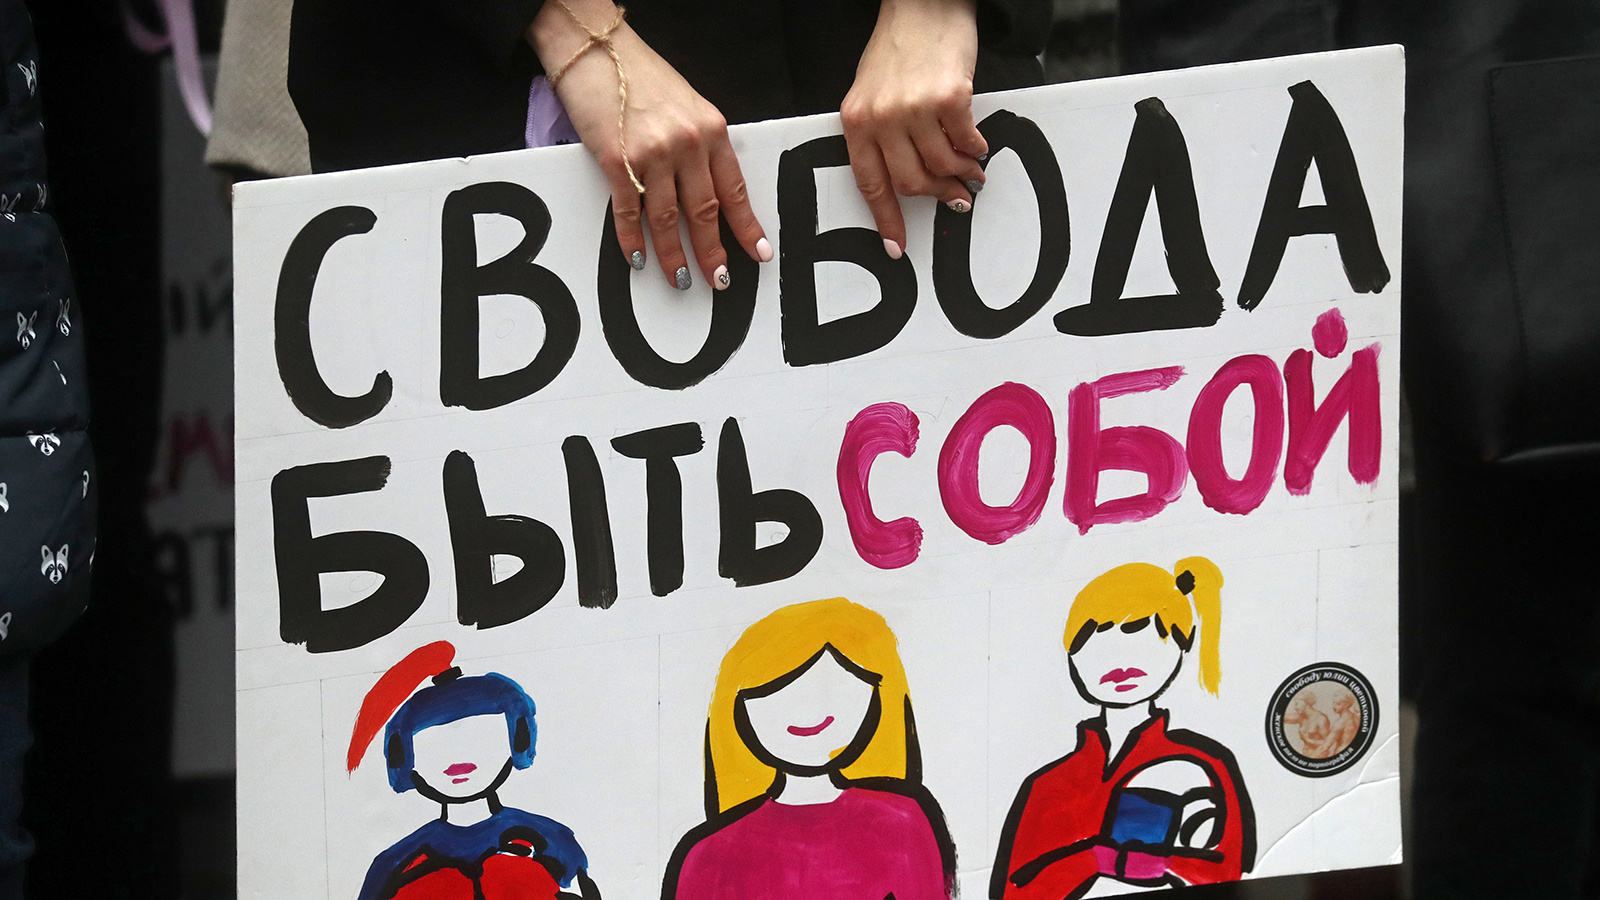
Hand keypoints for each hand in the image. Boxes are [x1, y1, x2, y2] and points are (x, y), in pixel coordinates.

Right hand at [527, 0, 770, 290]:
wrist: (598, 49)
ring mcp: (652, 153)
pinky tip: (638, 257)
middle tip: (719, 280)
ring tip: (681, 278)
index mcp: (711, 130)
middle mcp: (687, 144)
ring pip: (669, 218)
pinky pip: (629, 211)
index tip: (758, 253)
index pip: (734, 189)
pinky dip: (633, 238)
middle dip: (713, 252)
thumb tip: (708, 189)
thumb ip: (701, 145)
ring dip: (674, 254)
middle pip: (705, 211)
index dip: (747, 226)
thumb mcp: (688, 106)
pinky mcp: (616, 159)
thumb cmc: (642, 76)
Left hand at [840, 0, 985, 258]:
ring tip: (973, 173)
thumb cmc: (898, 47)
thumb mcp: (871, 93)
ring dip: (962, 175)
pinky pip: (966, 142)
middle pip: (910, 182)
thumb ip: (880, 135)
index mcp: (856, 120)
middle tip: (955, 199)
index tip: (896, 246)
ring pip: (941, 166)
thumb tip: (904, 180)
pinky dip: (976, 149)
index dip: (886, 219)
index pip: (869, 183)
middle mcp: (882, 117)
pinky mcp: (949, 97)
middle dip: (936, 196)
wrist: (924, 4)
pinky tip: (978, 146)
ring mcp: (915, 108)